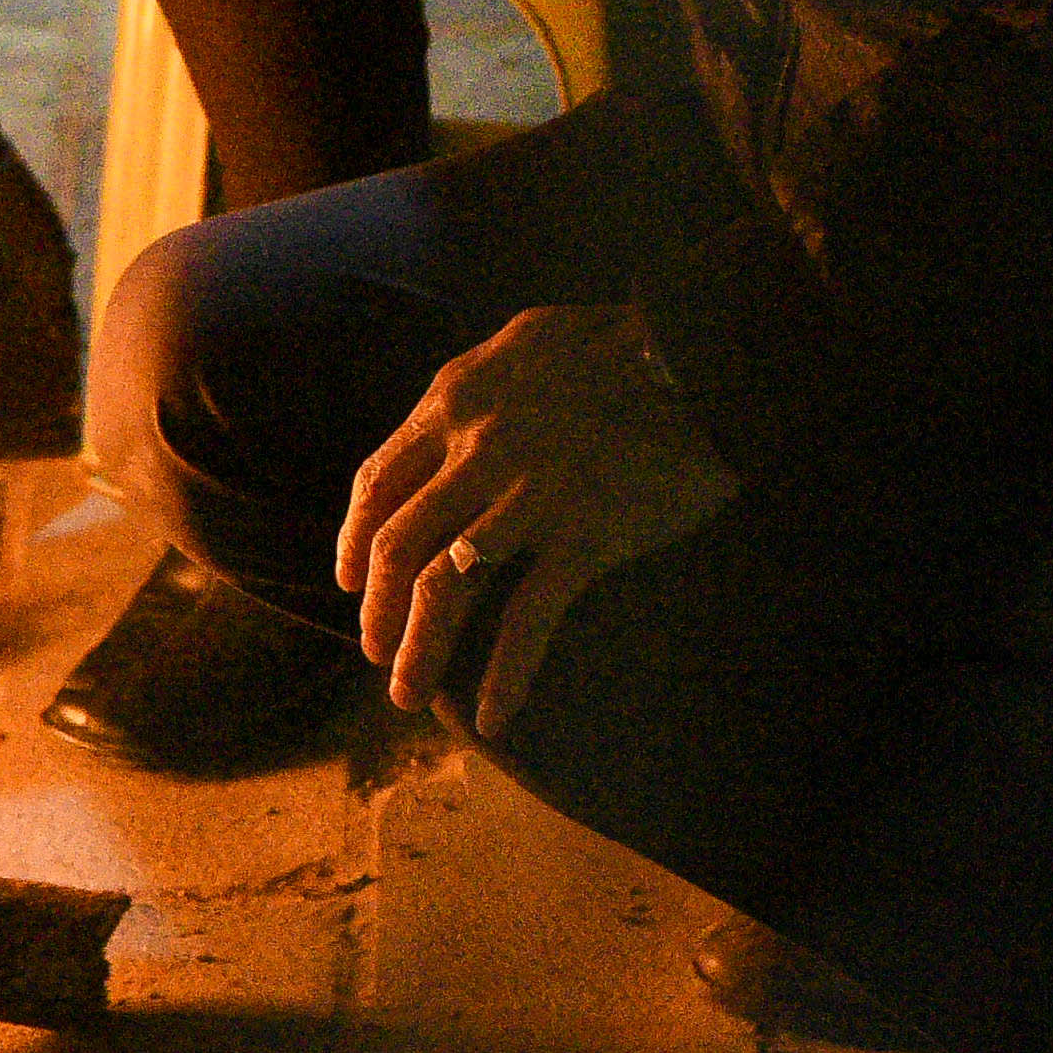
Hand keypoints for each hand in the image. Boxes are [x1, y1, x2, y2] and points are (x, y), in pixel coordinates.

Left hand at [334, 305, 733, 739]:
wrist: (705, 355)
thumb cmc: (624, 344)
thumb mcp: (527, 339)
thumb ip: (479, 383)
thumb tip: (447, 416)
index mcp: (456, 399)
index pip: (378, 481)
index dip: (353, 539)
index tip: (348, 581)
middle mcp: (477, 445)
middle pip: (397, 545)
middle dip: (378, 611)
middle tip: (376, 654)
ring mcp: (527, 491)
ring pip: (445, 587)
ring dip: (418, 650)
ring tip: (408, 695)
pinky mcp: (585, 532)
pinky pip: (529, 617)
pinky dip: (506, 674)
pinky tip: (494, 714)